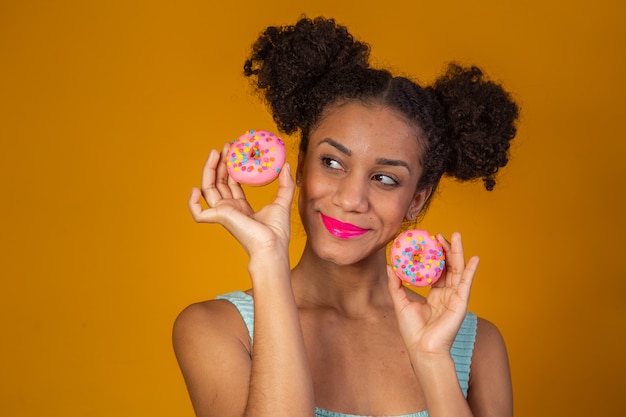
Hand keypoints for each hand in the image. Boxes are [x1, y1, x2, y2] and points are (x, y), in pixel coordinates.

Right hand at [188, 143, 294, 256]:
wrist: (272, 245)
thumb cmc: (277, 231)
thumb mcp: (283, 201)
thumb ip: (285, 183)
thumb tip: (285, 164)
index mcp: (242, 208)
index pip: (232, 184)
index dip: (232, 167)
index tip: (235, 152)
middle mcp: (230, 209)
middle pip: (219, 183)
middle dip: (221, 163)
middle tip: (226, 146)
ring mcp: (223, 213)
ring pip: (208, 189)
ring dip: (210, 170)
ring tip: (215, 153)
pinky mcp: (219, 218)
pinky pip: (198, 213)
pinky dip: (192, 203)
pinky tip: (195, 189)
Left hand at [387, 232, 478, 355]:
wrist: (422, 348)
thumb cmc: (412, 331)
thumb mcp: (400, 303)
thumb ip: (396, 285)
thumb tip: (390, 266)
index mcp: (435, 294)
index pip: (436, 269)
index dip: (433, 255)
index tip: (428, 240)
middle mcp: (446, 293)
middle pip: (448, 266)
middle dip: (446, 249)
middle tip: (441, 233)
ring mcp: (455, 297)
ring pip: (458, 270)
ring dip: (458, 252)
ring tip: (457, 236)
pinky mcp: (461, 302)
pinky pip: (467, 283)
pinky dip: (471, 270)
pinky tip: (475, 258)